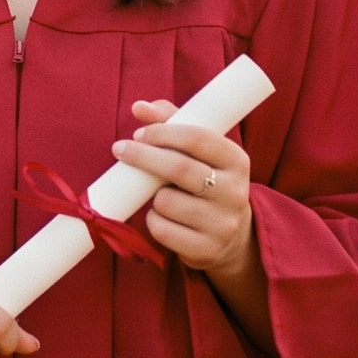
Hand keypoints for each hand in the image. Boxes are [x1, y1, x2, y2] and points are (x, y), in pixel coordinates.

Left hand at [111, 98, 256, 276]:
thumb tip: (139, 107)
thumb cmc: (205, 181)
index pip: (198, 138)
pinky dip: (153, 220)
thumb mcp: (199, 152)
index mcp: (237, 161)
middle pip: (179, 168)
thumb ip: (171, 123)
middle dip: (143, 156)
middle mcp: (235, 192)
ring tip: (157, 193)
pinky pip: (162, 230)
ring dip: (151, 195)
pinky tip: (162, 217)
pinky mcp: (206, 250)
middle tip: (120, 149)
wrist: (230, 237)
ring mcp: (223, 224)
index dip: (163, 132)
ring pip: (167, 201)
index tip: (139, 133)